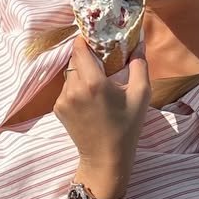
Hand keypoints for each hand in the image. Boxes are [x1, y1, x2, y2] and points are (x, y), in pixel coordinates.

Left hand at [54, 33, 150, 194]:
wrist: (106, 158)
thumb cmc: (127, 127)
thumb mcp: (140, 95)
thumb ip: (139, 65)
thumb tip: (138, 42)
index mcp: (93, 82)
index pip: (79, 48)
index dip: (86, 40)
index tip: (96, 39)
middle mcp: (73, 88)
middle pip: (74, 60)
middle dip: (86, 58)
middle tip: (102, 63)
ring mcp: (62, 100)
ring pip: (69, 74)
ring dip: (81, 74)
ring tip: (98, 86)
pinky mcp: (58, 109)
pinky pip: (66, 89)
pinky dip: (76, 89)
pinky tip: (90, 100)